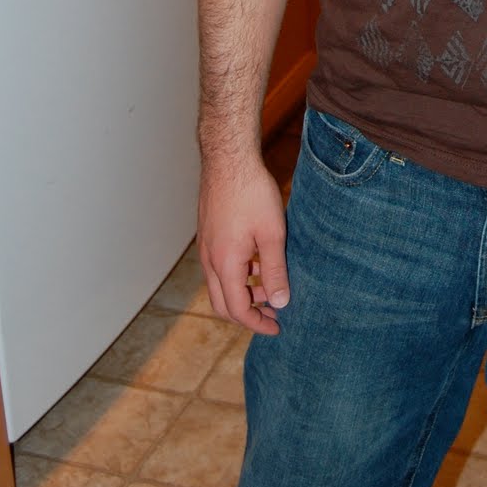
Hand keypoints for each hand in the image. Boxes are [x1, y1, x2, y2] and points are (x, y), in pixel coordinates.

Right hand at [197, 157, 288, 334]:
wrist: (229, 159)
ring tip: (270, 289)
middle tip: (273, 315)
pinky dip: (236, 275)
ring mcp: (206, 247)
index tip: (277, 327)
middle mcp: (209, 260)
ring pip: (219, 285)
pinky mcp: (208, 235)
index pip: (237, 310)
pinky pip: (218, 267)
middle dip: (248, 314)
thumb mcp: (272, 233)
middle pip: (223, 303)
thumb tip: (280, 302)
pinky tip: (258, 263)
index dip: (257, 324)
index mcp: (224, 264)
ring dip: (243, 294)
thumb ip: (275, 271)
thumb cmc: (251, 192)